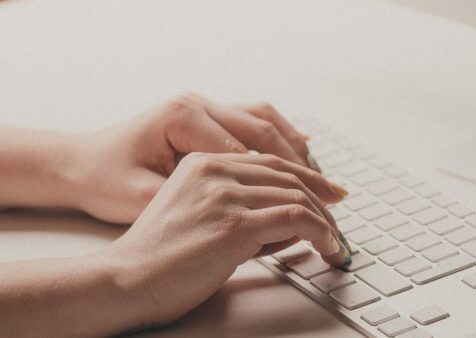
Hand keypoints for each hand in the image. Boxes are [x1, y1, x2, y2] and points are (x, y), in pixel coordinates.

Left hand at [66, 93, 345, 223]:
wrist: (78, 163)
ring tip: (322, 179)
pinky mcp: (208, 114)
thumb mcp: (144, 199)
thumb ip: (197, 203)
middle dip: (303, 165)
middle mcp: (197, 103)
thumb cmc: (105, 181)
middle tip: (332, 194)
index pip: (248, 149)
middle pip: (266, 130)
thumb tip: (246, 219)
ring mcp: (204, 105)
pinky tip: (304, 153)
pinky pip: (256, 118)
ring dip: (297, 149)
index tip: (307, 208)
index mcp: (182, 117)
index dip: (283, 181)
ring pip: (267, 119)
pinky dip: (283, 136)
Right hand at [97, 152, 349, 327]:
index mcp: (202, 163)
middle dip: (322, 199)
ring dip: (324, 221)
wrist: (126, 280)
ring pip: (297, 196)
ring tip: (334, 242)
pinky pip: (295, 219)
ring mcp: (225, 195)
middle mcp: (215, 171)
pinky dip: (320, 232)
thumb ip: (241, 209)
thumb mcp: (199, 217)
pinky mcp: (235, 223)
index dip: (306, 177)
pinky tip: (327, 246)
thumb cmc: (158, 259)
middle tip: (339, 221)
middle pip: (288, 176)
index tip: (329, 192)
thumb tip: (292, 222)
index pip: (270, 162)